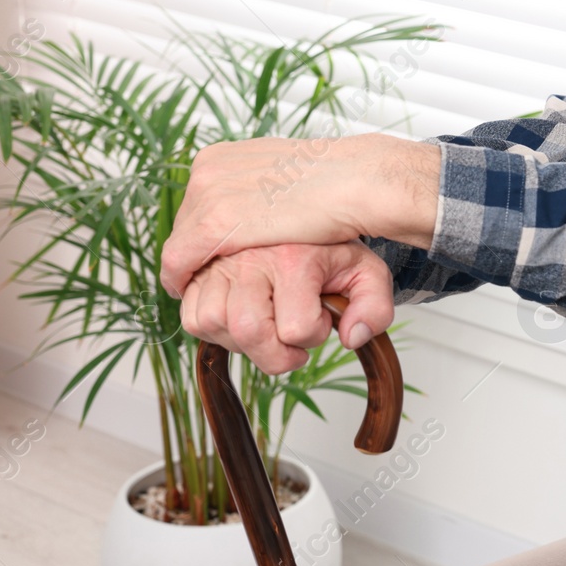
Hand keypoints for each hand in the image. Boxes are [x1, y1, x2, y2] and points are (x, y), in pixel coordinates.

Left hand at [159, 133, 439, 298]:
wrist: (356, 181)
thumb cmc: (338, 181)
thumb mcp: (287, 176)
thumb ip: (263, 188)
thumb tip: (256, 202)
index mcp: (223, 155)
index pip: (197, 201)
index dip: (205, 232)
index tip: (215, 253)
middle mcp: (208, 170)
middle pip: (186, 222)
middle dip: (201, 250)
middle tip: (219, 274)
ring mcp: (208, 194)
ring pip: (180, 243)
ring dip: (194, 267)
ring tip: (208, 288)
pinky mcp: (214, 224)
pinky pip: (179, 262)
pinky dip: (181, 279)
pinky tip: (192, 292)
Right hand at [178, 241, 395, 374]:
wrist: (304, 213)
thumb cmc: (331, 251)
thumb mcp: (367, 273)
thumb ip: (374, 308)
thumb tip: (351, 338)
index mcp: (296, 257)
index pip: (296, 327)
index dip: (314, 336)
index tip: (322, 320)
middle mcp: (252, 256)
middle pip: (247, 330)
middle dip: (273, 352)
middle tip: (290, 340)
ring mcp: (220, 262)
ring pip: (211, 324)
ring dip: (240, 340)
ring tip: (265, 324)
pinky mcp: (198, 270)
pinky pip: (191, 317)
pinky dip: (213, 328)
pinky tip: (241, 317)